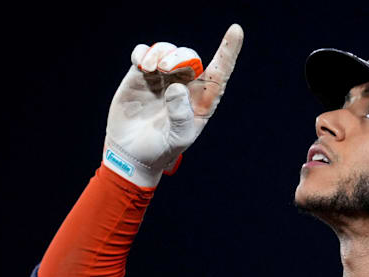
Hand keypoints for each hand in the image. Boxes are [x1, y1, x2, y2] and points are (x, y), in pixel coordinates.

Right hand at [103, 23, 244, 186]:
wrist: (131, 154)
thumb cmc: (160, 150)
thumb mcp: (178, 139)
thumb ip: (181, 116)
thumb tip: (177, 87)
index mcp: (202, 100)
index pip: (220, 72)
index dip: (229, 50)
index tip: (236, 30)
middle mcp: (184, 86)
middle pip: (190, 57)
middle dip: (180, 56)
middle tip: (165, 68)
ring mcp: (162, 79)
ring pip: (167, 51)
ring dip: (161, 53)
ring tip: (149, 69)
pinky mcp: (140, 77)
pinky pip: (145, 53)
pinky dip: (143, 53)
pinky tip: (141, 65)